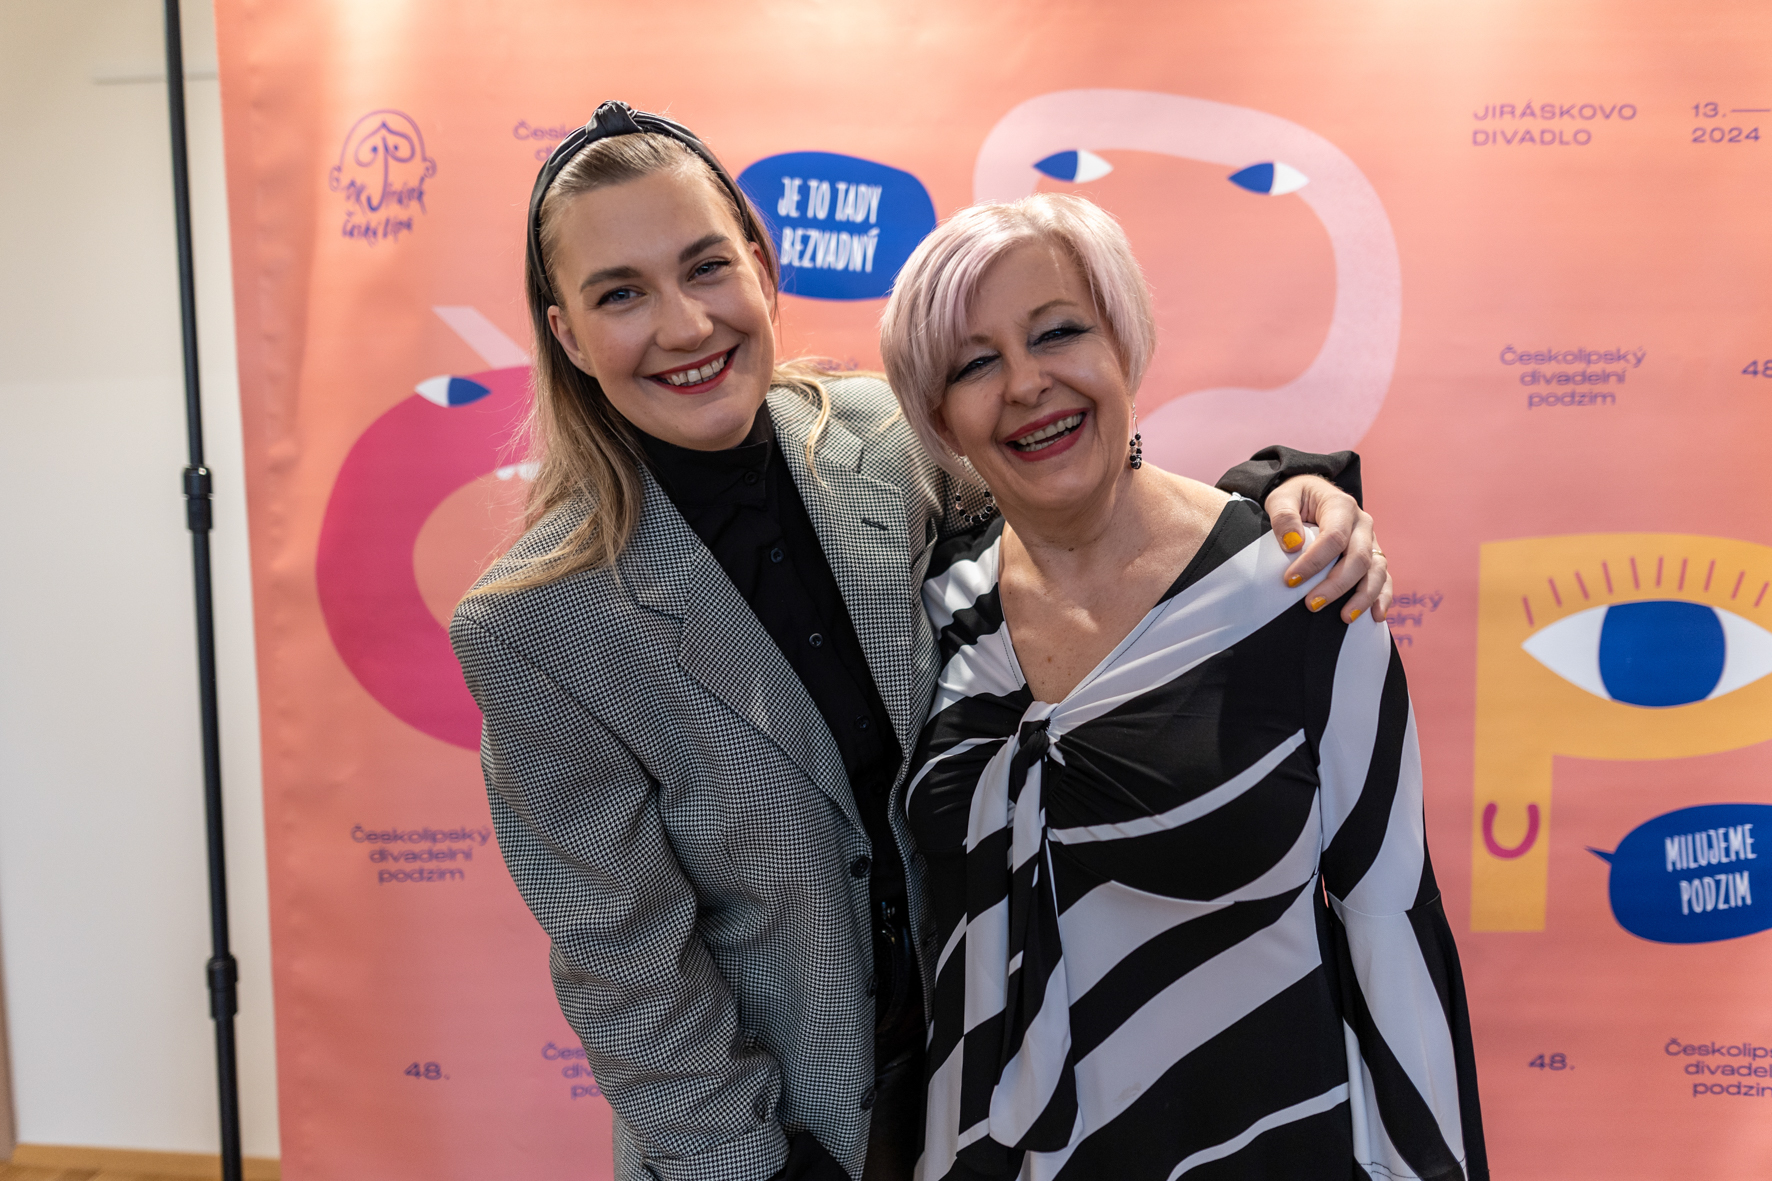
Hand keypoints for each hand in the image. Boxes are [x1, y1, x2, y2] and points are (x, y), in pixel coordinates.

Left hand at [1263, 475, 1391, 622]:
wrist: (1312, 495)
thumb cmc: (1295, 499)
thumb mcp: (1281, 498)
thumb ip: (1283, 516)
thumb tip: (1293, 543)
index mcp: (1341, 506)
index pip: (1333, 537)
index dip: (1313, 562)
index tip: (1290, 581)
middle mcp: (1362, 524)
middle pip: (1358, 558)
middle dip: (1336, 585)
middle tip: (1312, 605)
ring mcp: (1371, 541)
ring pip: (1376, 571)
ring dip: (1363, 597)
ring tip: (1345, 618)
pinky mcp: (1373, 557)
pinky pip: (1384, 578)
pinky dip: (1382, 597)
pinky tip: (1375, 616)